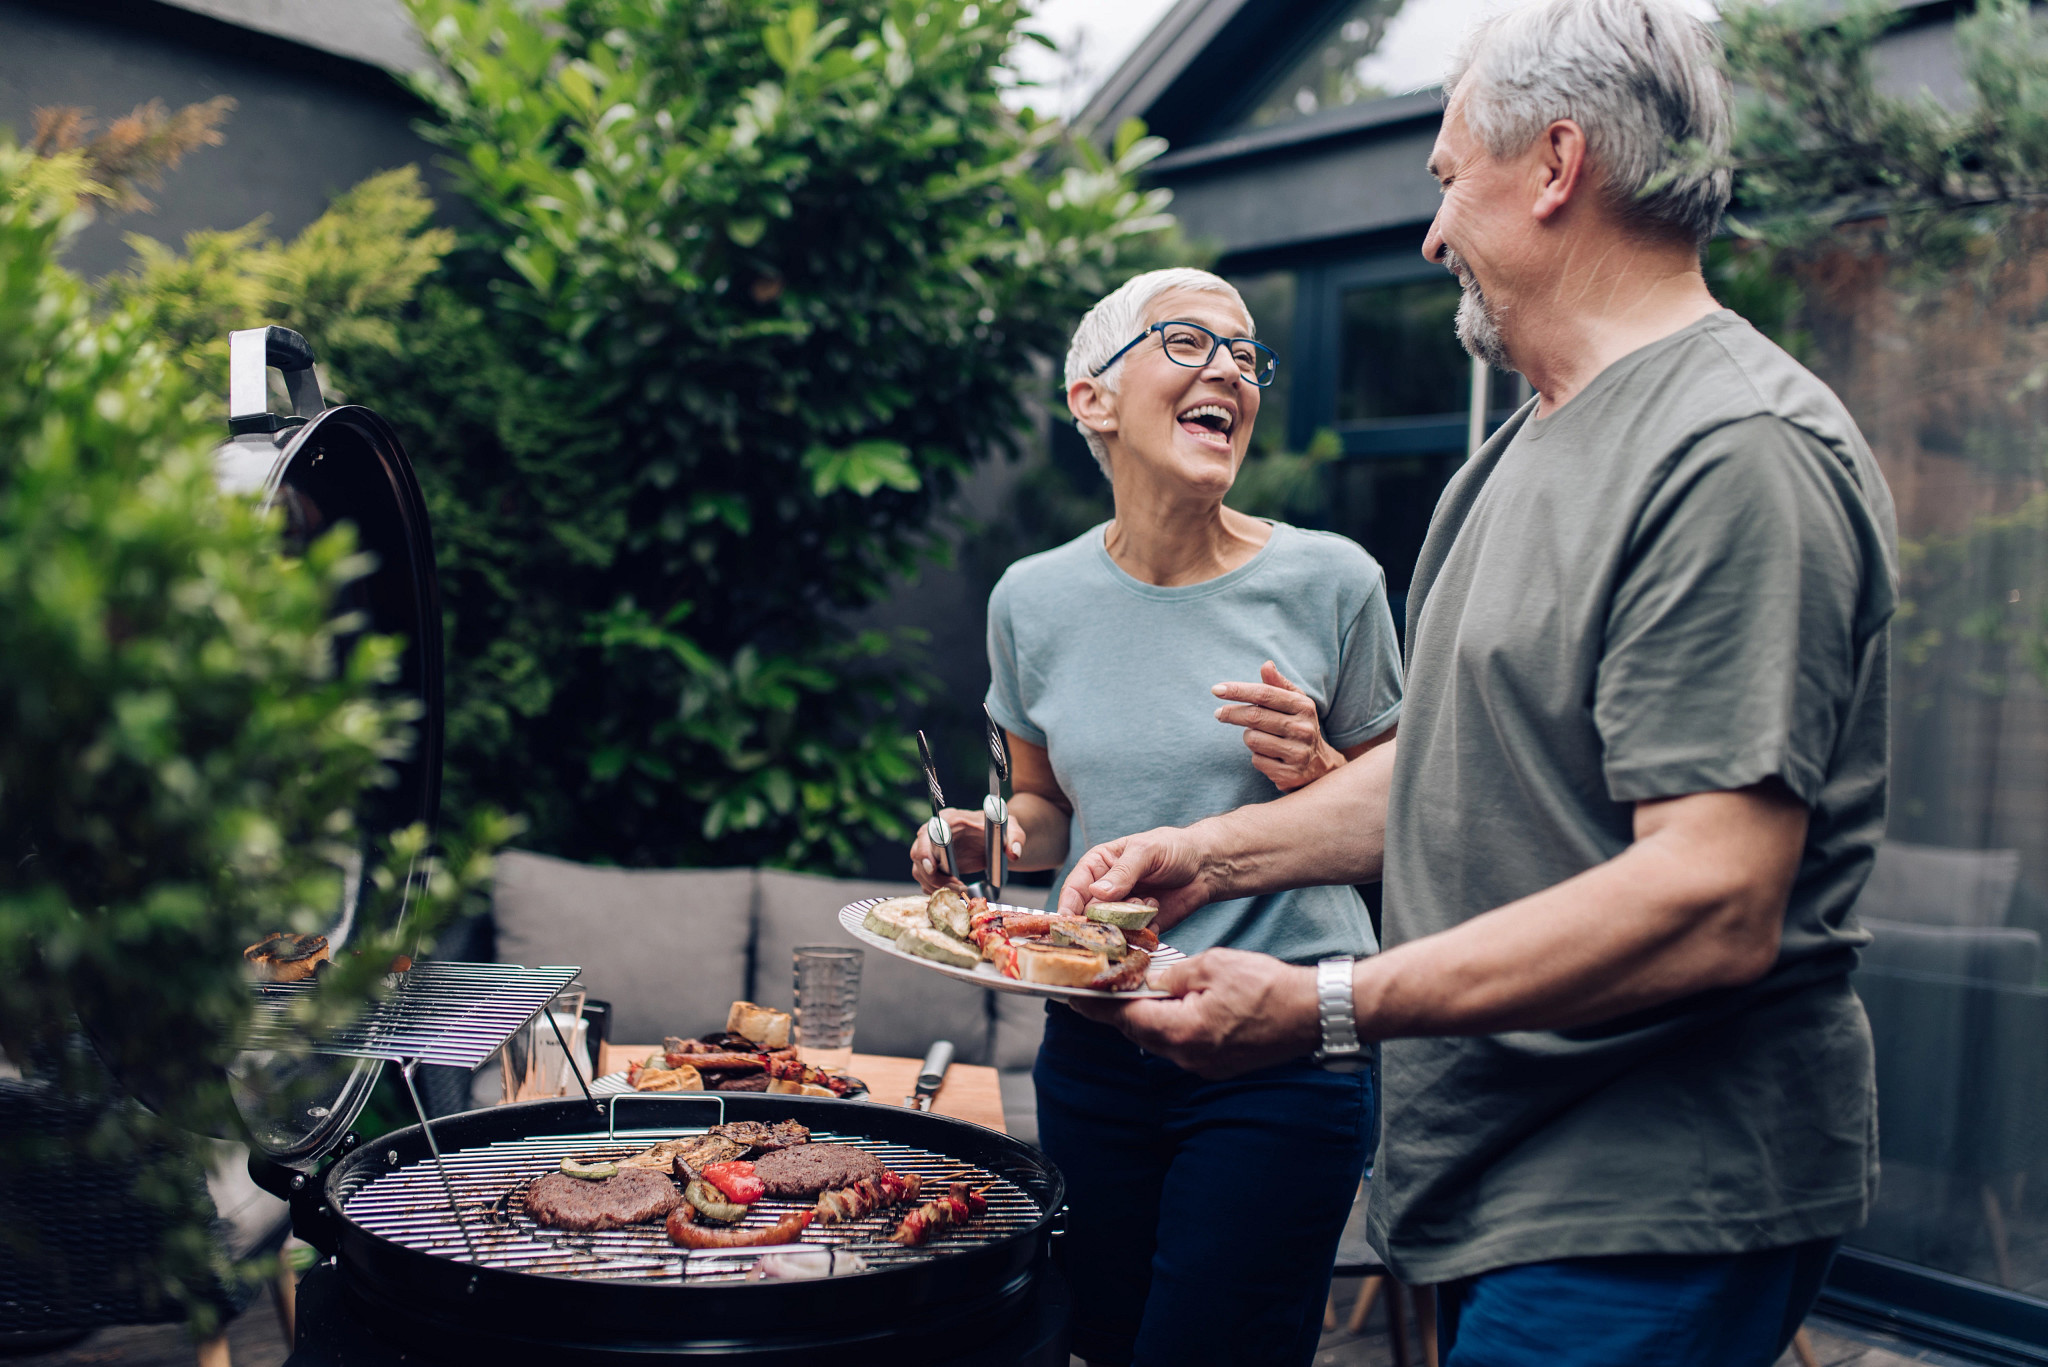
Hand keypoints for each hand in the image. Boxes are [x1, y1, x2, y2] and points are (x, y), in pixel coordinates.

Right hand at [908, 807, 1025, 891]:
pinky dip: (936, 890)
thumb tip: (1013, 853)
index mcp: (950, 819)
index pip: (929, 832)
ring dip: (935, 886)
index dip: (926, 850)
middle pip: (918, 853)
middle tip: (954, 888)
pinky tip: (954, 894)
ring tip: (960, 891)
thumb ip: (1015, 838)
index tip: (932, 868)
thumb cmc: (1000, 830)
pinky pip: (926, 880)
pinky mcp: (934, 866)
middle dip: (931, 875)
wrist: (995, 840)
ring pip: (920, 870)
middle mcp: (935, 833)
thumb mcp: (1012, 830)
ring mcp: (932, 850)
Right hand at [1055, 825, 1210, 929]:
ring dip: (1125, 924)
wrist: (1206, 866)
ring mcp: (1123, 910)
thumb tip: (1097, 892)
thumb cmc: (1174, 849)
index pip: (1075, 888)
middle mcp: (1107, 891)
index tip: (1067, 921)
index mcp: (1099, 866)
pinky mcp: (1142, 926)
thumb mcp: (1146, 852)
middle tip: (1113, 919)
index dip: (1068, 906)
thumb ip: (1122, 873)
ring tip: (1147, 904)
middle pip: (1089, 914)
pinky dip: (1142, 933)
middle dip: (1098, 920)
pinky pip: (1133, 938)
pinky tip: (1157, 912)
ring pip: (1110, 929)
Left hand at [1068, 948, 1321, 1078]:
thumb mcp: (1212, 966)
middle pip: (1140, 1033)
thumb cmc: (1267, 986)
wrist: (1312, 1013)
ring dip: (1145, 1019)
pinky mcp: (1220, 1065)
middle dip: (1118, 1011)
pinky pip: (1183, 1045)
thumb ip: (1173, 976)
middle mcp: (1189, 1057)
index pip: (1125, 1019)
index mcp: (1182, 1031)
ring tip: (1130, 994)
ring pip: (1161, 1040)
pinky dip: (1170, 1026)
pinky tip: (1171, 1007)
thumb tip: (1151, 981)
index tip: (1072, 997)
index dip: (1096, 1007)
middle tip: (1096, 990)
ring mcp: (1205, 1065)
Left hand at [1212, 661, 1344, 792]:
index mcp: (1304, 706)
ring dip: (1249, 737)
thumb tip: (1266, 664)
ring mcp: (1298, 753)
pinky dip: (1257, 757)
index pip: (1264, 694)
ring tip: (1260, 738)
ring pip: (1252, 739)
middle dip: (1231, 713)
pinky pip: (1257, 761)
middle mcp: (1304, 729)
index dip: (1238, 690)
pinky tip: (1269, 756)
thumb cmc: (1299, 726)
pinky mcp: (1289, 774)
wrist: (1319, 767)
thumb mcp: (1295, 703)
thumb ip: (1278, 684)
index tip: (1216, 689)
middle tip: (1218, 713)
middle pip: (1254, 717)